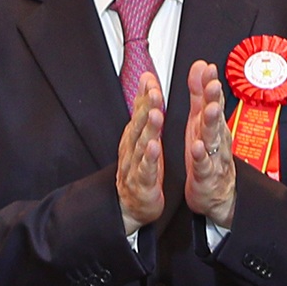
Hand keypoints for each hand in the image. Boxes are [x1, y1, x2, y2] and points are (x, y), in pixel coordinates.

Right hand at [117, 71, 165, 233]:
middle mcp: (132, 149)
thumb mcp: (141, 138)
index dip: (144, 95)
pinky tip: (154, 147)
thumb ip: (143, 110)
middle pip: (139, 125)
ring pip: (142, 145)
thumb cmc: (140, 170)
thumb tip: (144, 82)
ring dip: (148, 128)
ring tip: (155, 113)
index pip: (139, 112)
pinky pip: (146, 169)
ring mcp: (136, 166)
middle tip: (154, 90)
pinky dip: (150, 158)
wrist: (131, 206)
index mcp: (134, 138)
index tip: (150, 79)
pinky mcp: (143, 184)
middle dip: (146, 106)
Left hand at [183, 60, 235, 226]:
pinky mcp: (206, 176)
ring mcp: (213, 157)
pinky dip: (201, 156)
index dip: (210, 85)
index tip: (208, 68)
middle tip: (213, 85)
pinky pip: (204, 165)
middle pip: (216, 117)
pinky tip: (196, 147)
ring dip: (212, 124)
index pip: (213, 101)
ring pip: (214, 139)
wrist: (215, 193)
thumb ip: (199, 95)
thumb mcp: (199, 122)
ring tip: (209, 110)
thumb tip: (201, 66)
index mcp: (211, 125)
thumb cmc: (206, 155)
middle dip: (215, 100)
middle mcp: (215, 139)